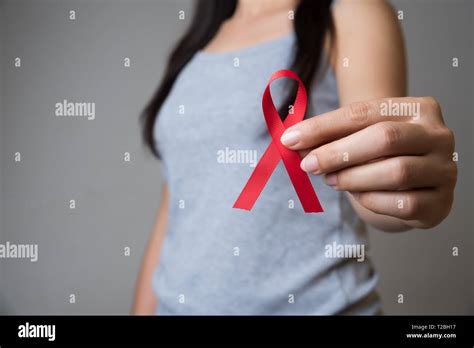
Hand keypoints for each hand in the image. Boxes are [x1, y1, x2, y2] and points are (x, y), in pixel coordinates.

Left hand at [280, 97, 456, 228]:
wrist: (412, 185)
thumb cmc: (380, 155)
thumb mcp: (358, 137)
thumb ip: (331, 137)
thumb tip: (291, 141)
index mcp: (418, 108)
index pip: (363, 113)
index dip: (323, 127)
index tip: (290, 139)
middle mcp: (438, 135)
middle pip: (384, 139)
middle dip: (338, 153)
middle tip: (308, 165)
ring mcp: (444, 170)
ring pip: (395, 172)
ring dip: (353, 178)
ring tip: (332, 180)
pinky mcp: (441, 203)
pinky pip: (402, 204)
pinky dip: (372, 201)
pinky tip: (359, 196)